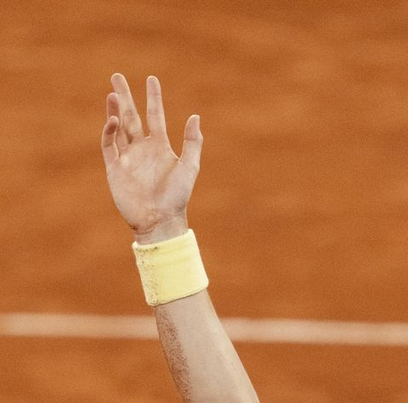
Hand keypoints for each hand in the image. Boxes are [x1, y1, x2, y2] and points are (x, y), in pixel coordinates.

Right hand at [101, 74, 201, 241]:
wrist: (160, 220)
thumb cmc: (177, 197)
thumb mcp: (189, 168)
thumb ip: (192, 143)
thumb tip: (195, 116)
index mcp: (160, 147)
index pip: (155, 116)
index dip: (154, 98)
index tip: (152, 79)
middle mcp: (142, 148)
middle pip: (131, 116)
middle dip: (125, 97)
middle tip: (117, 76)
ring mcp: (127, 156)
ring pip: (118, 127)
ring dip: (115, 110)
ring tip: (113, 93)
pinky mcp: (114, 167)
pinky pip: (109, 144)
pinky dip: (109, 131)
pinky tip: (113, 119)